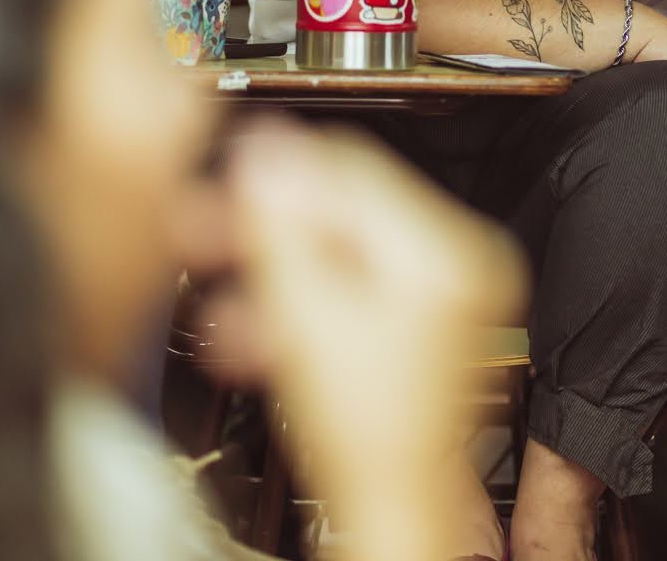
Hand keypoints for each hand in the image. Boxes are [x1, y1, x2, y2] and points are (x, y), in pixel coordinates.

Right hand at [216, 124, 527, 526]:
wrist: (390, 511)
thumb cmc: (369, 436)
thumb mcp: (306, 316)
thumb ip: (283, 228)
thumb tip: (266, 154)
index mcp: (448, 250)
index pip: (355, 168)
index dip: (280, 174)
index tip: (228, 181)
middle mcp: (460, 262)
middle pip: (344, 213)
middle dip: (267, 230)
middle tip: (207, 231)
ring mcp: (445, 296)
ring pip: (340, 257)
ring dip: (272, 274)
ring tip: (222, 301)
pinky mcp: (424, 327)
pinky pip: (355, 292)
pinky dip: (302, 305)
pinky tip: (254, 331)